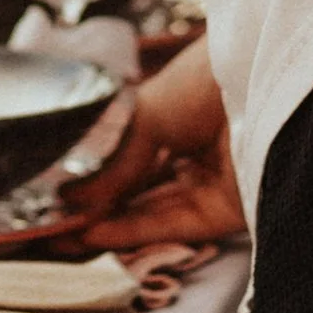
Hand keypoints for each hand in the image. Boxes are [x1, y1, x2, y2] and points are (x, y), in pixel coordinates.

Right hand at [59, 32, 246, 249]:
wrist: (258, 78)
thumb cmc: (205, 78)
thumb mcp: (147, 114)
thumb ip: (115, 163)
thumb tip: (76, 199)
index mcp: (181, 120)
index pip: (132, 158)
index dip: (97, 178)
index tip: (58, 194)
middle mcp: (196, 154)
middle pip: (141, 190)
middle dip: (98, 208)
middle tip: (54, 224)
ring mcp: (211, 184)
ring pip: (153, 212)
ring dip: (109, 225)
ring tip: (65, 234)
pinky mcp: (226, 211)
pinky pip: (173, 225)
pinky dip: (133, 231)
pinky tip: (96, 232)